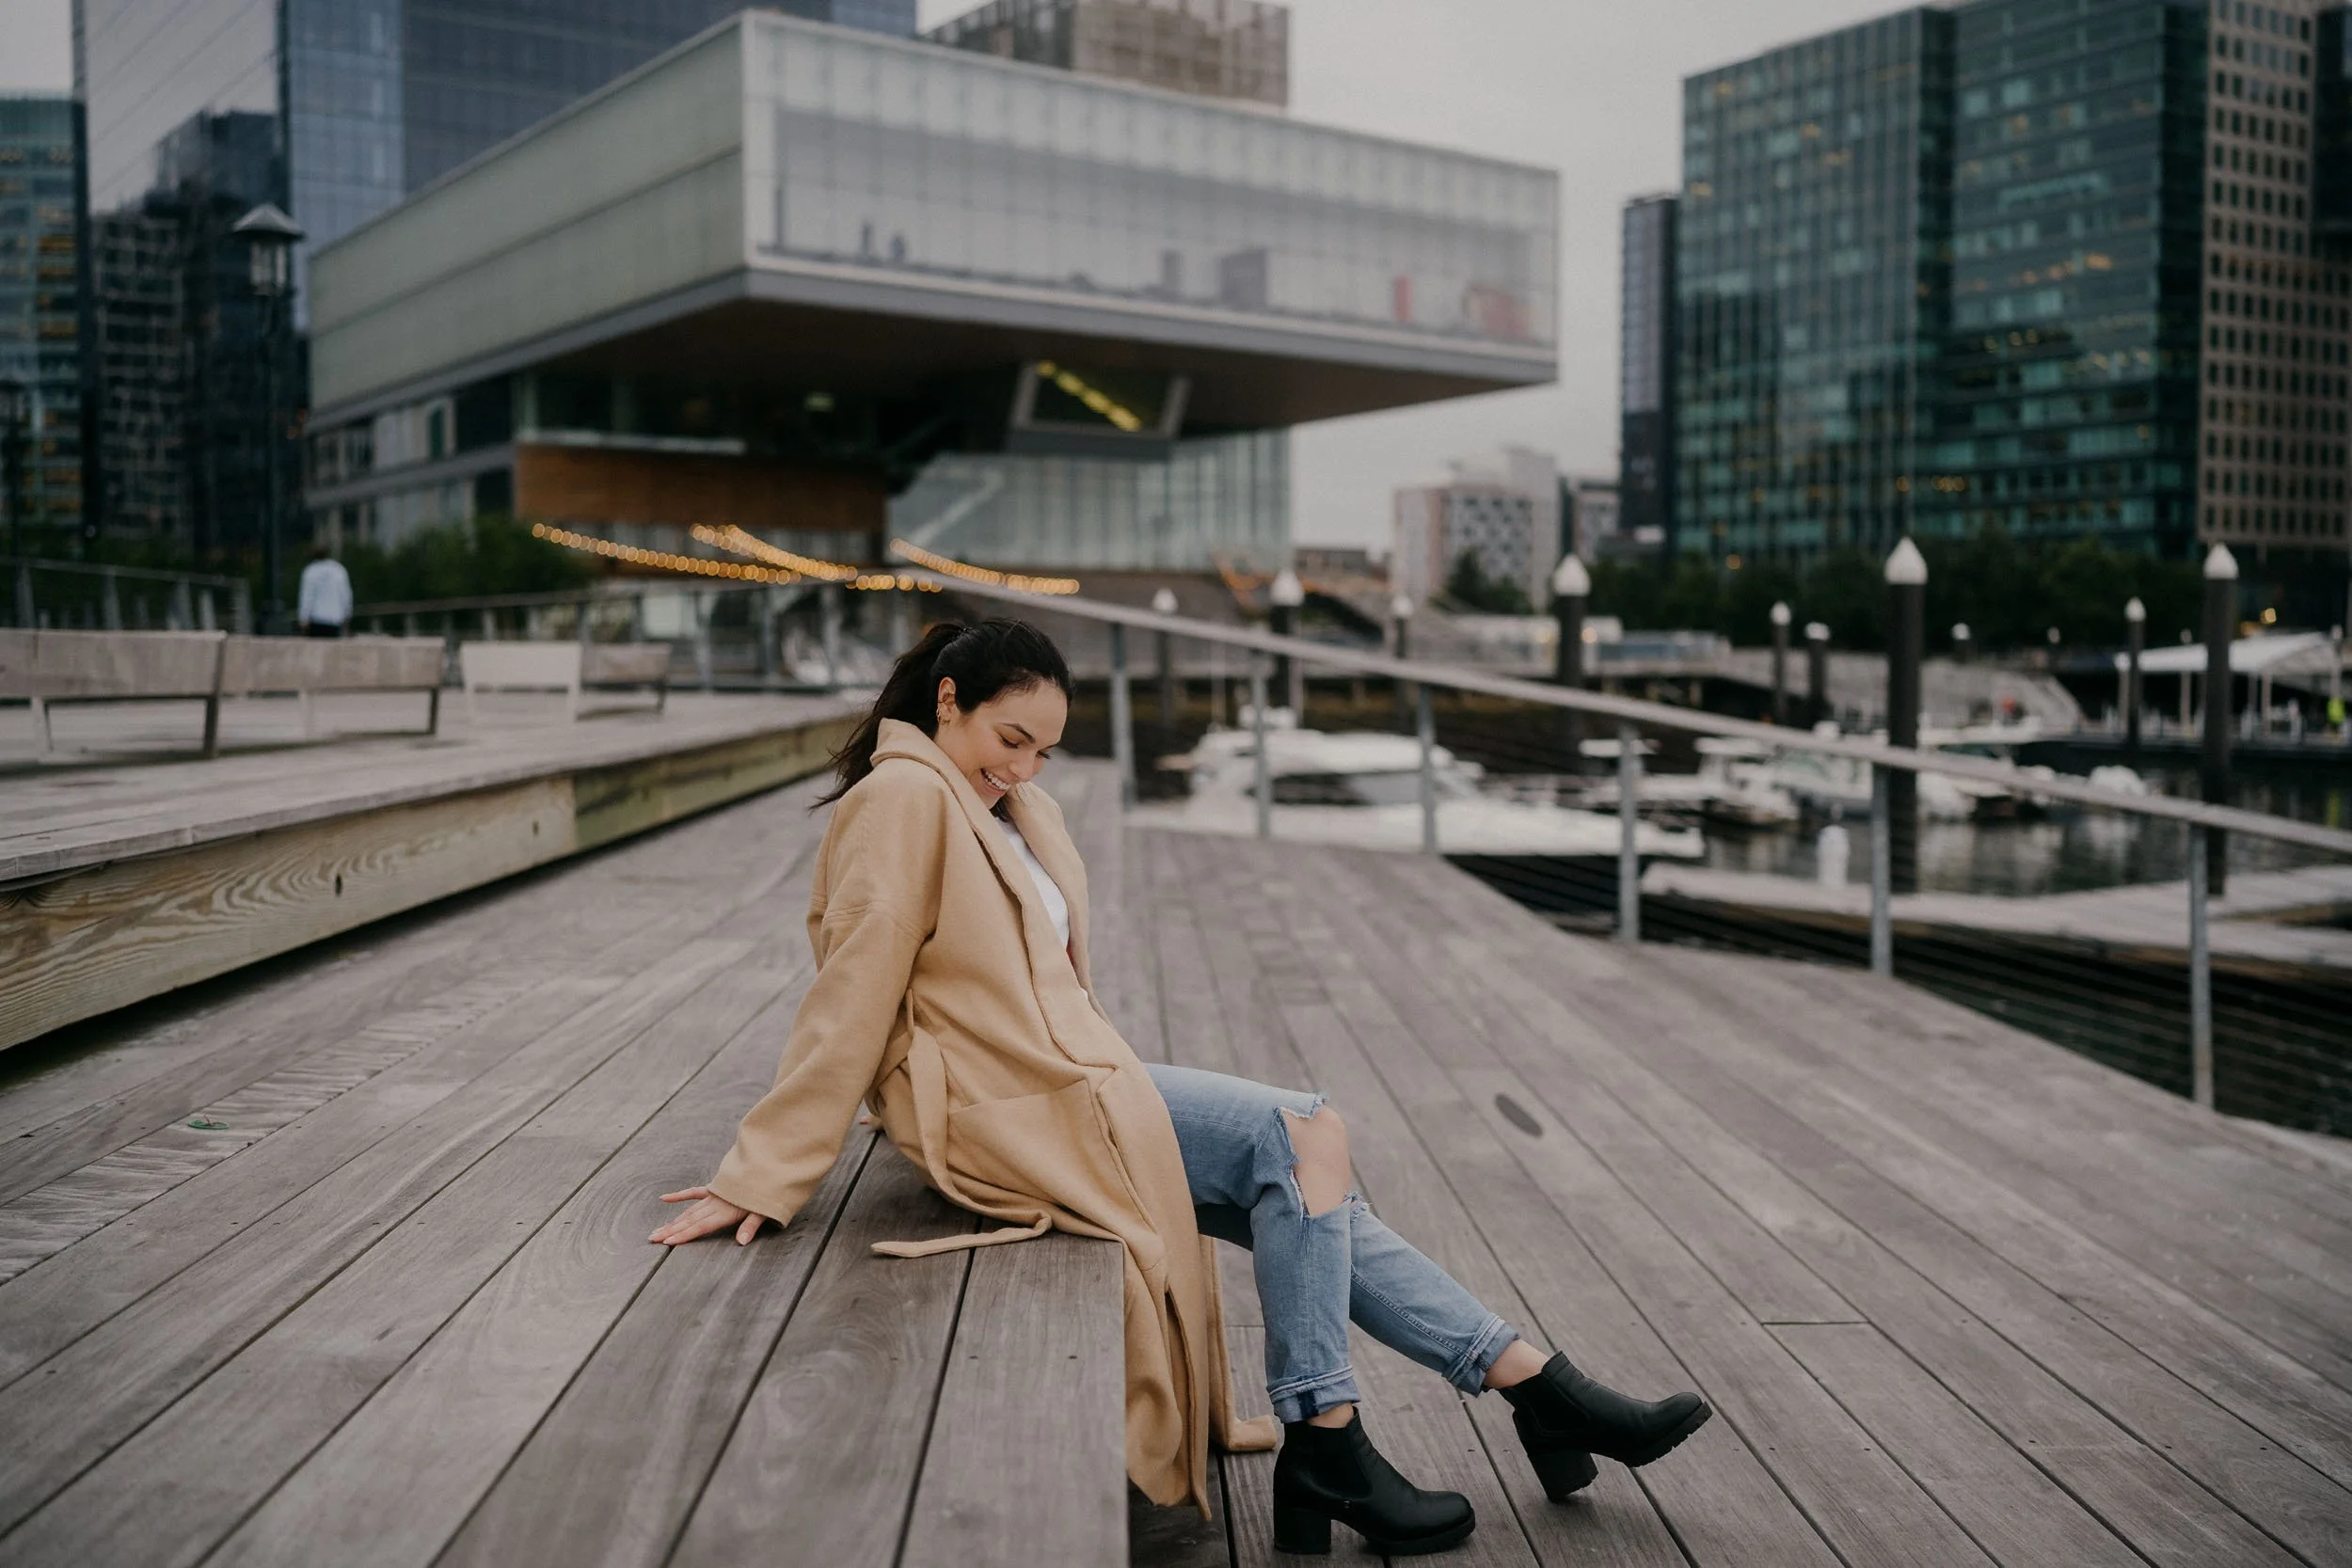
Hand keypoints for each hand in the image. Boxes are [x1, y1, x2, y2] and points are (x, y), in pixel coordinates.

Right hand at [649, 1185, 772, 1245]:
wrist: (769, 1164)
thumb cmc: (768, 1191)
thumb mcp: (764, 1210)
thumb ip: (751, 1226)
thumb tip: (741, 1242)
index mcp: (726, 1211)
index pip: (700, 1226)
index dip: (683, 1234)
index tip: (667, 1241)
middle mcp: (716, 1204)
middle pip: (689, 1220)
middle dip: (670, 1230)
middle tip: (652, 1238)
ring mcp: (713, 1195)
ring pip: (689, 1211)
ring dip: (673, 1220)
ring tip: (657, 1230)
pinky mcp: (715, 1188)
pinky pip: (694, 1193)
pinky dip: (680, 1196)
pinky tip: (665, 1198)